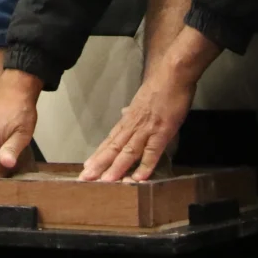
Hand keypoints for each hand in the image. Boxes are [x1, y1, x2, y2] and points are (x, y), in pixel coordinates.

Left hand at [80, 71, 195, 182]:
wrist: (171, 75)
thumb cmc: (159, 87)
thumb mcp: (141, 100)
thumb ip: (132, 112)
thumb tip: (124, 114)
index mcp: (129, 120)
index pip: (110, 141)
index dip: (99, 155)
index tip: (87, 167)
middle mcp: (133, 126)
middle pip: (114, 148)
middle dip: (100, 164)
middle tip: (86, 178)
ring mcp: (147, 129)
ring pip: (128, 151)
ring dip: (116, 167)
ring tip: (105, 181)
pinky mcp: (162, 131)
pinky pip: (152, 151)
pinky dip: (145, 165)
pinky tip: (138, 178)